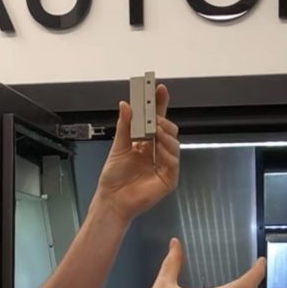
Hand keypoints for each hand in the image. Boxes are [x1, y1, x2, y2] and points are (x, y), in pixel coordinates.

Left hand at [93, 84, 179, 221]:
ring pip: (174, 144)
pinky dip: (167, 153)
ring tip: (155, 130)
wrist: (112, 199)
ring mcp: (165, 164)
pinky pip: (173, 162)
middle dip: (163, 120)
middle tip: (154, 117)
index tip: (158, 88)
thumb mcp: (118, 147)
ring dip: (165, 134)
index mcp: (146, 142)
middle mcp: (158, 151)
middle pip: (168, 129)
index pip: (156, 119)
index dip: (160, 104)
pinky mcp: (169, 178)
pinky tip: (159, 148)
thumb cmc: (114, 176)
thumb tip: (126, 104)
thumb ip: (124, 126)